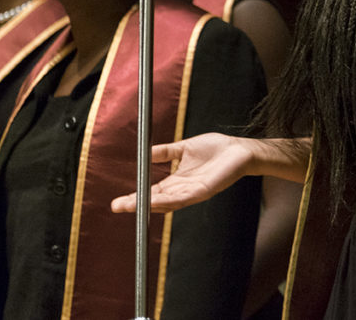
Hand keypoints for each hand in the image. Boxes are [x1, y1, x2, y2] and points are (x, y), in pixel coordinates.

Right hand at [111, 132, 256, 213]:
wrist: (240, 150)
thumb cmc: (216, 149)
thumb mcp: (184, 148)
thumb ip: (166, 152)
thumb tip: (146, 152)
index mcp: (178, 181)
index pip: (152, 192)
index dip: (136, 197)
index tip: (118, 202)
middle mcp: (183, 190)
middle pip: (156, 201)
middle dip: (136, 205)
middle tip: (116, 207)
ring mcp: (193, 192)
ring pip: (167, 202)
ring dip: (148, 204)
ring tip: (130, 205)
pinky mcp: (204, 190)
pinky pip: (184, 198)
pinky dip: (169, 199)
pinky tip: (155, 200)